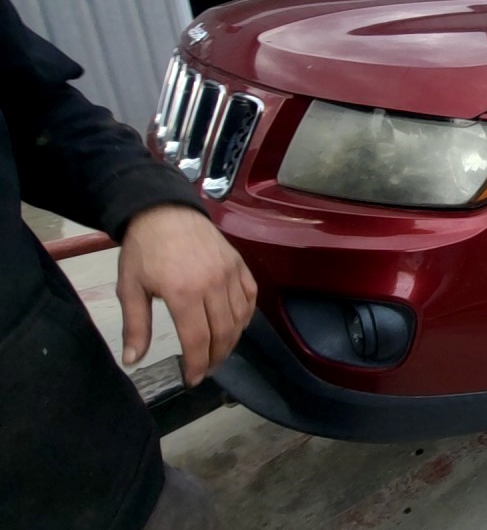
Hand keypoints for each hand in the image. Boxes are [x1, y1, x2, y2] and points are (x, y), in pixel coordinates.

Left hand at [116, 205, 256, 384]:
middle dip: (215, 358)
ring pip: (239, 319)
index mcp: (183, 293)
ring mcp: (230, 274)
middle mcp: (213, 285)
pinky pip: (250, 298)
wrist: (164, 212)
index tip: (192, 380)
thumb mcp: (130, 288)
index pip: (198, 340)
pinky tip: (234, 327)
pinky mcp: (239, 265)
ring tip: (217, 352)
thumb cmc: (143, 250)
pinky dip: (245, 317)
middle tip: (205, 369)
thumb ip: (135, 326)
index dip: (198, 365)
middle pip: (223, 333)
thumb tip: (132, 361)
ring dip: (231, 341)